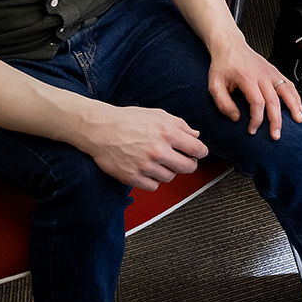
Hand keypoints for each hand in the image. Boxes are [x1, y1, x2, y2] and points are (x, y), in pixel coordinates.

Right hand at [77, 104, 206, 190]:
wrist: (100, 130)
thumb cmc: (128, 120)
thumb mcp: (158, 115)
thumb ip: (180, 125)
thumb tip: (196, 136)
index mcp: (167, 133)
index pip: (197, 149)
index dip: (201, 152)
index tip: (199, 153)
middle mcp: (158, 151)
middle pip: (187, 167)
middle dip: (190, 164)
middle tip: (186, 161)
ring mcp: (145, 166)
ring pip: (170, 177)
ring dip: (169, 171)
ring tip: (161, 162)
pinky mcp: (133, 177)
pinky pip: (154, 186)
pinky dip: (154, 180)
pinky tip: (149, 170)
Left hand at [206, 33, 301, 138]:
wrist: (230, 45)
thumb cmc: (223, 65)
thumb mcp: (214, 85)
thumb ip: (223, 103)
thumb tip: (236, 118)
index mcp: (248, 78)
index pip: (257, 103)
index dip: (256, 119)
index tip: (252, 130)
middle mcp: (262, 75)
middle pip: (274, 100)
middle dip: (276, 120)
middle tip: (276, 135)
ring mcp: (271, 72)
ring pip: (287, 90)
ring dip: (294, 106)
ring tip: (298, 120)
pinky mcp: (274, 71)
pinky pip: (288, 83)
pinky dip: (296, 95)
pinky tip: (299, 105)